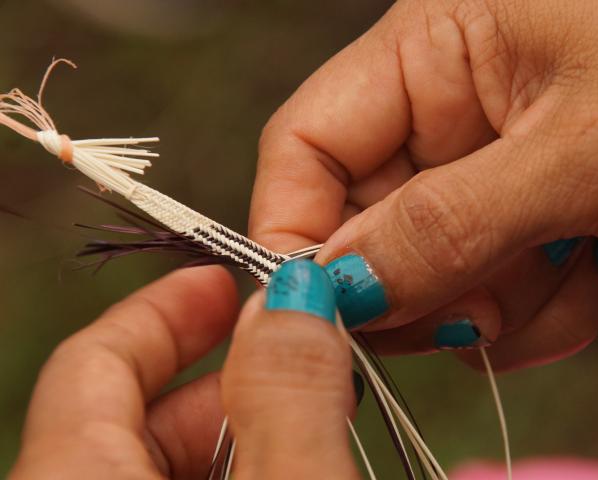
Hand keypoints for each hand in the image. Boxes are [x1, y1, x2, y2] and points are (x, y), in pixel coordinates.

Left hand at [10, 263, 358, 478]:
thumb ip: (288, 401)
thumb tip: (294, 298)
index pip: (91, 364)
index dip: (164, 311)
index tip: (224, 280)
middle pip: (129, 415)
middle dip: (224, 376)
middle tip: (302, 362)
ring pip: (156, 465)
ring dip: (238, 432)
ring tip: (313, 424)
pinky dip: (233, 474)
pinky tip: (290, 468)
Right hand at [249, 0, 597, 369]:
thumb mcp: (586, 149)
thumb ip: (448, 222)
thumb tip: (338, 286)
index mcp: (433, 45)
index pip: (305, 144)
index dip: (294, 230)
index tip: (316, 309)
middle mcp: (446, 105)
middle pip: (367, 220)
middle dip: (416, 282)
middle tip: (473, 309)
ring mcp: (485, 165)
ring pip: (430, 269)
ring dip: (493, 300)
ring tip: (571, 270)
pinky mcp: (524, 212)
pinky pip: (488, 288)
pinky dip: (533, 307)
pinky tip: (589, 273)